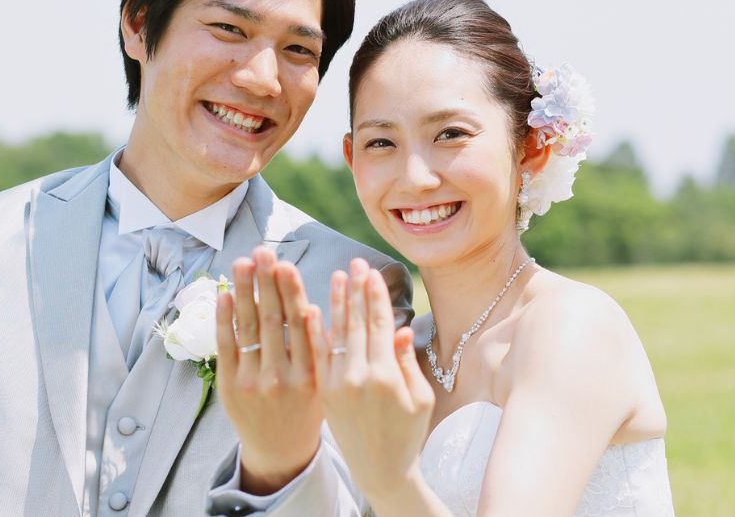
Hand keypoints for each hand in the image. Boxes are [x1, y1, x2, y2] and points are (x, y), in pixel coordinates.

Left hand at [215, 247, 322, 494]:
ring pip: (248, 328)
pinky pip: (227, 346)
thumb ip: (324, 347)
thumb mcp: (326, 383)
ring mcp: (253, 382)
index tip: (287, 264)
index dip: (292, 292)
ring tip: (243, 262)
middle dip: (267, 282)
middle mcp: (281, 379)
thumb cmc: (309, 410)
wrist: (282, 452)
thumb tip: (320, 304)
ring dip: (244, 291)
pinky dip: (225, 318)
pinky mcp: (230, 387)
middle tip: (263, 252)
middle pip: (273, 320)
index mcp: (311, 376)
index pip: (300, 325)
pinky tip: (226, 293)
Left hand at [307, 258, 434, 501]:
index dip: (375, 295)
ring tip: (335, 276)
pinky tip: (313, 308)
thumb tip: (398, 328)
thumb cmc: (407, 435)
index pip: (379, 324)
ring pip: (334, 334)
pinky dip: (315, 331)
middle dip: (355, 290)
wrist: (378, 471)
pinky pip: (318, 355)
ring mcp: (337, 385)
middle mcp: (358, 378)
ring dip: (334, 303)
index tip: (372, 272)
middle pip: (355, 323)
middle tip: (354, 263)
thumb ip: (407, 362)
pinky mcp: (324, 393)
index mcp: (387, 377)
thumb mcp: (420, 400)